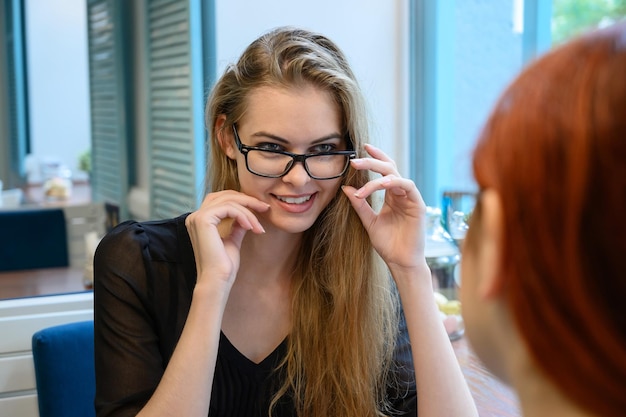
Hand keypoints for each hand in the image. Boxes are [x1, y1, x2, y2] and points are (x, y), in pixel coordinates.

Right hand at [185, 191, 268, 288]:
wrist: (217, 281)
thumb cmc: (224, 266)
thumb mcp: (233, 240)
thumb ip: (237, 226)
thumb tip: (246, 216)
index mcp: (200, 221)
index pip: (221, 200)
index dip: (242, 201)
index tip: (261, 209)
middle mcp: (195, 216)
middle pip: (224, 195)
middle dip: (247, 200)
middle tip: (264, 208)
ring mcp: (197, 217)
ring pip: (229, 201)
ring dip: (248, 211)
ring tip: (259, 226)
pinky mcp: (203, 220)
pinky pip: (229, 208)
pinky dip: (243, 215)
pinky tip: (251, 227)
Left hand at [342, 144, 426, 270]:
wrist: (400, 262)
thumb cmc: (388, 244)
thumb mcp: (369, 221)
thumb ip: (359, 204)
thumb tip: (346, 187)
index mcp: (391, 196)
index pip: (385, 171)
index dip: (375, 158)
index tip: (361, 149)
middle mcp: (401, 194)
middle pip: (389, 168)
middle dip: (372, 162)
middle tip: (355, 161)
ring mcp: (410, 198)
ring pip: (395, 175)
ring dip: (377, 173)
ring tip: (361, 173)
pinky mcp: (417, 204)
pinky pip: (406, 186)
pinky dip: (393, 182)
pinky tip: (381, 184)